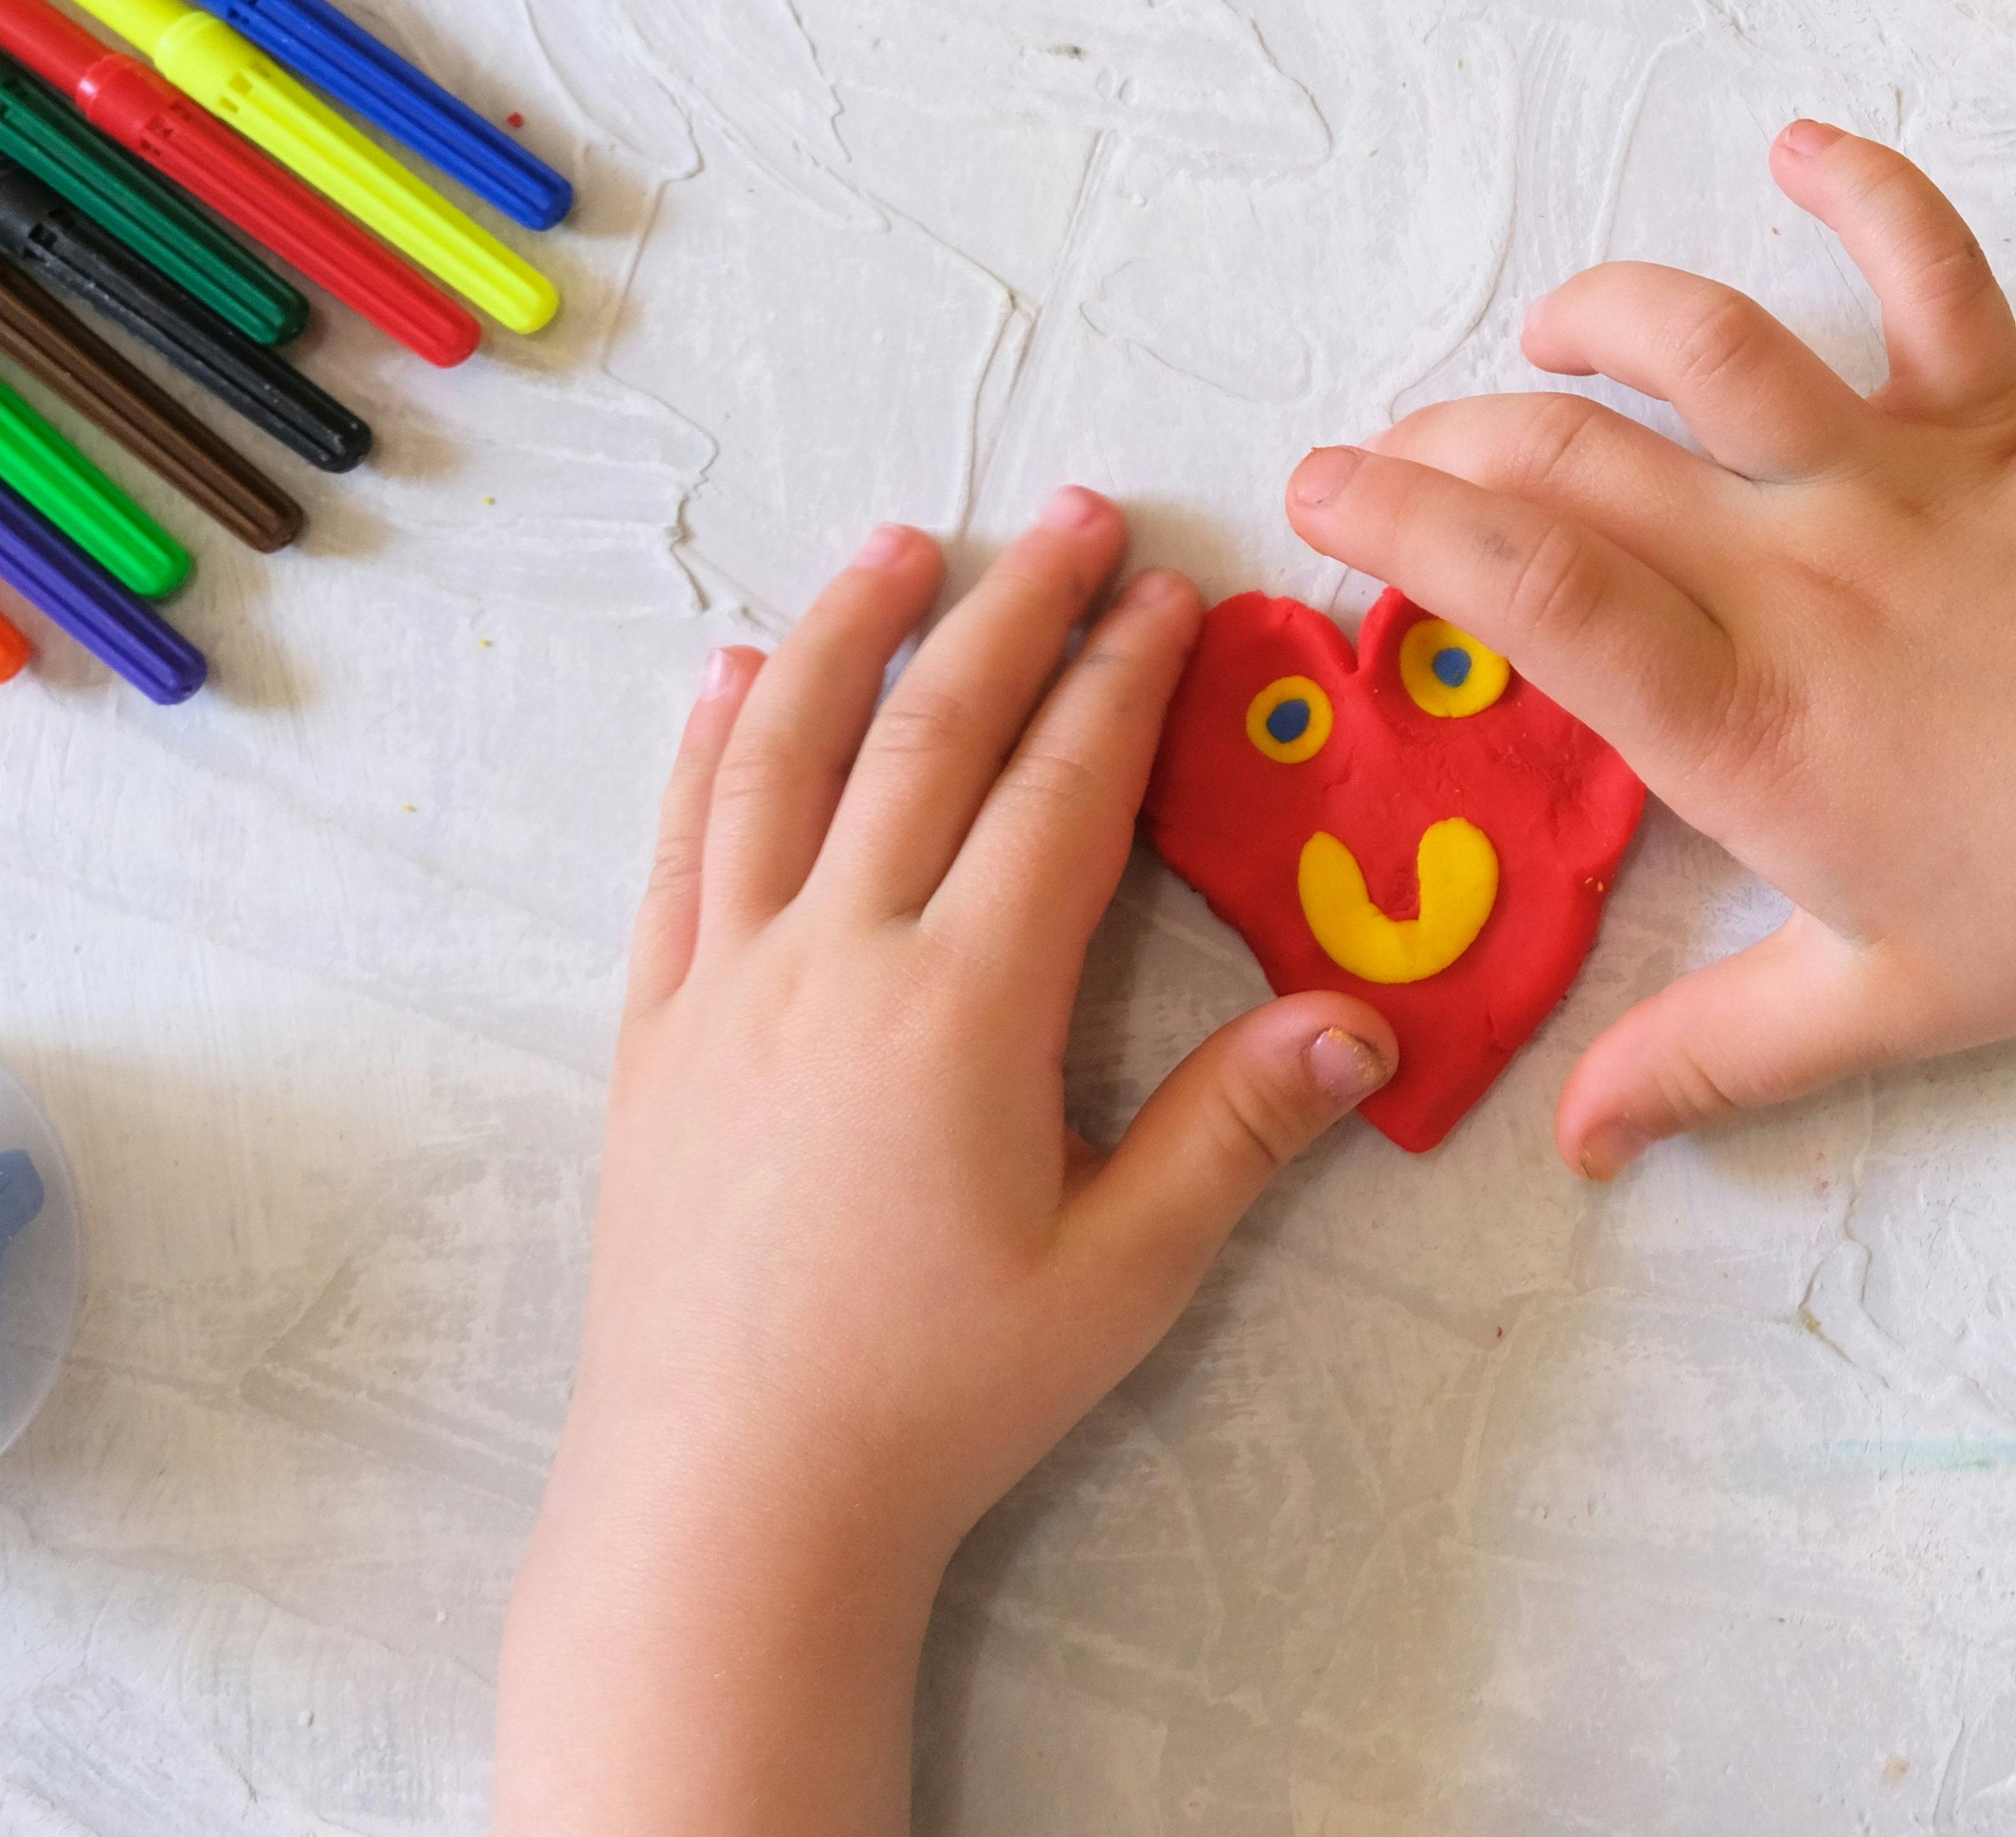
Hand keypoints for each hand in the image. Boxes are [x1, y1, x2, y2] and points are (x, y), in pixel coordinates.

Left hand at [495, 491, 1394, 1836]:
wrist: (728, 1500)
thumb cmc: (939, 1398)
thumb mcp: (1122, 1275)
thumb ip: (1235, 1130)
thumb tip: (1362, 1015)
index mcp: (961, 1007)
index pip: (1059, 791)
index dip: (1121, 677)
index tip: (1169, 589)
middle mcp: (833, 961)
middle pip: (927, 735)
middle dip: (1010, 610)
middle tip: (1074, 516)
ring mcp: (725, 987)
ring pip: (781, 758)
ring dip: (846, 635)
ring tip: (900, 546)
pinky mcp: (653, 1033)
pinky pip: (676, 850)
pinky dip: (706, 747)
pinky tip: (727, 681)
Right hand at [1282, 123, 2015, 1178]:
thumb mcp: (1879, 1004)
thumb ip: (1709, 1061)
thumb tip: (1575, 1139)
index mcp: (1747, 727)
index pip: (1531, 595)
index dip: (1404, 527)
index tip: (1324, 498)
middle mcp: (1800, 578)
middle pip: (1574, 463)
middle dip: (1446, 441)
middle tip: (1391, 454)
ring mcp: (1898, 477)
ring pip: (1710, 344)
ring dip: (1605, 314)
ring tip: (1553, 338)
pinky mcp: (1999, 410)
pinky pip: (1925, 266)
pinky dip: (1862, 189)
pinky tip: (1797, 148)